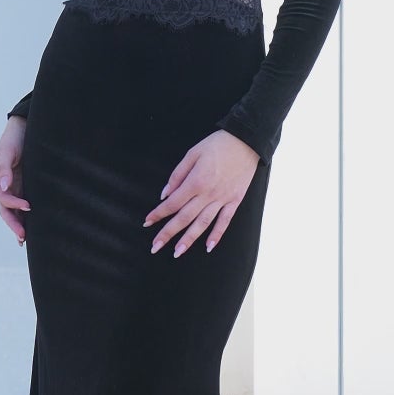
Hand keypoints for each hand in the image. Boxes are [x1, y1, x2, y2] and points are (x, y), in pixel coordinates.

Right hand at [0, 117, 31, 244]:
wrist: (24, 127)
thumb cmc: (14, 138)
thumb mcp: (7, 151)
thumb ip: (4, 168)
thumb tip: (3, 187)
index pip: (4, 198)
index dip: (15, 204)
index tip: (29, 207)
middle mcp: (5, 186)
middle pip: (7, 210)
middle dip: (14, 225)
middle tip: (23, 238)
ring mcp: (15, 187)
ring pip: (14, 211)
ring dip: (19, 225)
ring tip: (26, 240)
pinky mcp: (25, 186)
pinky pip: (23, 205)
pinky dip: (25, 217)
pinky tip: (33, 227)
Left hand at [142, 130, 260, 257]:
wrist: (246, 141)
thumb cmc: (217, 145)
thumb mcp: (192, 153)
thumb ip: (177, 175)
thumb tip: (165, 194)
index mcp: (195, 182)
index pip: (172, 203)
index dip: (158, 214)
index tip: (147, 222)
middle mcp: (208, 194)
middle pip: (184, 218)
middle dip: (168, 233)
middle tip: (155, 247)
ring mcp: (223, 199)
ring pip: (203, 224)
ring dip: (189, 240)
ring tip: (177, 252)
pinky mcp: (235, 200)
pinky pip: (225, 221)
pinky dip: (217, 235)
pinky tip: (209, 247)